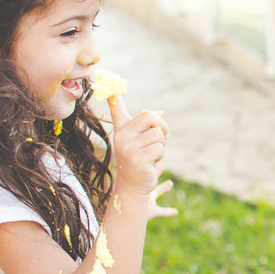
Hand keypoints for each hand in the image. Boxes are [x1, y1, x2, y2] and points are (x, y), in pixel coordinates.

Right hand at [108, 95, 176, 217]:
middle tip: (163, 136)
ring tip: (152, 155)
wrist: (132, 187)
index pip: (117, 109)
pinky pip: (159, 148)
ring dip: (161, 145)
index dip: (114, 96)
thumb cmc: (138, 163)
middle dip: (162, 126)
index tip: (111, 86)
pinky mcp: (137, 158)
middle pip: (149, 116)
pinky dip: (160, 155)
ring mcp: (128, 148)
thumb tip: (151, 115)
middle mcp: (121, 136)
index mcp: (121, 130)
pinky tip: (151, 163)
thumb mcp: (137, 143)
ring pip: (158, 135)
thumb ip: (142, 129)